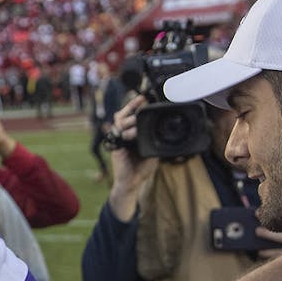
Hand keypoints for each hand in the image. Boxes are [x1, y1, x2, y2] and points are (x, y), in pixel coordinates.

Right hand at [105, 96, 159, 219]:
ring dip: (129, 116)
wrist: (132, 183)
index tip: (144, 97)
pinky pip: (116, 131)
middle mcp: (125, 134)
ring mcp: (119, 139)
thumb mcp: (154, 153)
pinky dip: (123, 127)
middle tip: (142, 100)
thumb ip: (155, 142)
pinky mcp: (115, 145)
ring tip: (137, 117)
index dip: (136, 106)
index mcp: (133, 135)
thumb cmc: (142, 169)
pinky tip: (131, 127)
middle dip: (132, 106)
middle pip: (124, 114)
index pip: (133, 116)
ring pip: (120, 120)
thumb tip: (166, 133)